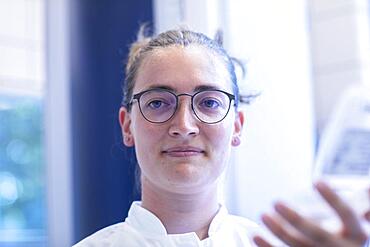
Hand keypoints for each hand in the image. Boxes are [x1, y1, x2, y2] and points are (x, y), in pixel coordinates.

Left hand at [253, 182, 369, 246]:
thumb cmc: (345, 222)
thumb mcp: (358, 207)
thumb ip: (362, 197)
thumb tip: (367, 190)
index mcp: (357, 233)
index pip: (347, 214)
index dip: (333, 198)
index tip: (316, 180)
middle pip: (318, 234)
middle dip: (296, 219)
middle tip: (275, 202)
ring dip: (279, 232)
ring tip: (263, 215)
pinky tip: (255, 235)